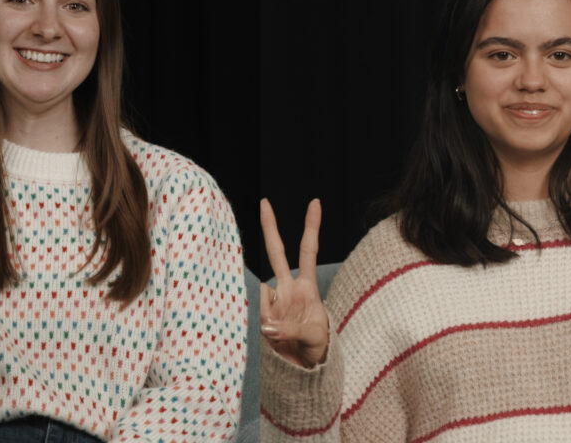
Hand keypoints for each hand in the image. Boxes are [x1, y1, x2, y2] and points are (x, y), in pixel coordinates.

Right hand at [259, 198, 329, 368]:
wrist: (303, 367)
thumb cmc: (315, 347)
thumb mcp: (313, 338)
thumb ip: (292, 331)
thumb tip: (268, 327)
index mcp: (306, 288)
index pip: (308, 252)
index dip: (311, 227)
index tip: (315, 203)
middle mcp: (287, 289)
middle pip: (277, 253)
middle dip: (270, 227)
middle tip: (265, 202)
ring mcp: (273, 300)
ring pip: (260, 291)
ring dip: (267, 312)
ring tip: (280, 334)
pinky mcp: (261, 314)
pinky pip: (255, 312)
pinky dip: (261, 323)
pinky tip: (271, 336)